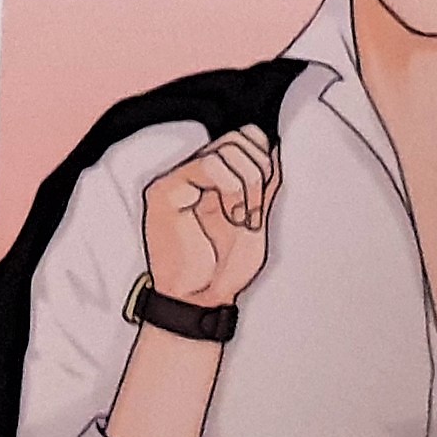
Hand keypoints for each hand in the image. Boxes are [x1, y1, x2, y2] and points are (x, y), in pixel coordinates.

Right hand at [141, 126, 275, 313]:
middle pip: (238, 137)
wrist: (200, 299)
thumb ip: (264, 182)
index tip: (267, 193)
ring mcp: (178, 179)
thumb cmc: (223, 267)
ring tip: (243, 215)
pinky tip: (231, 214)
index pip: (244, 137)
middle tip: (255, 210)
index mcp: (215, 176)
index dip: (264, 158)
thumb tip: (271, 145)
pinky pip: (208, 164)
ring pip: (226, 147)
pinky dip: (231, 187)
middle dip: (260, 171)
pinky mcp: (165, 191)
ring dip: (247, 182)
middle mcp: (194, 172)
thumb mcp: (257, 217)